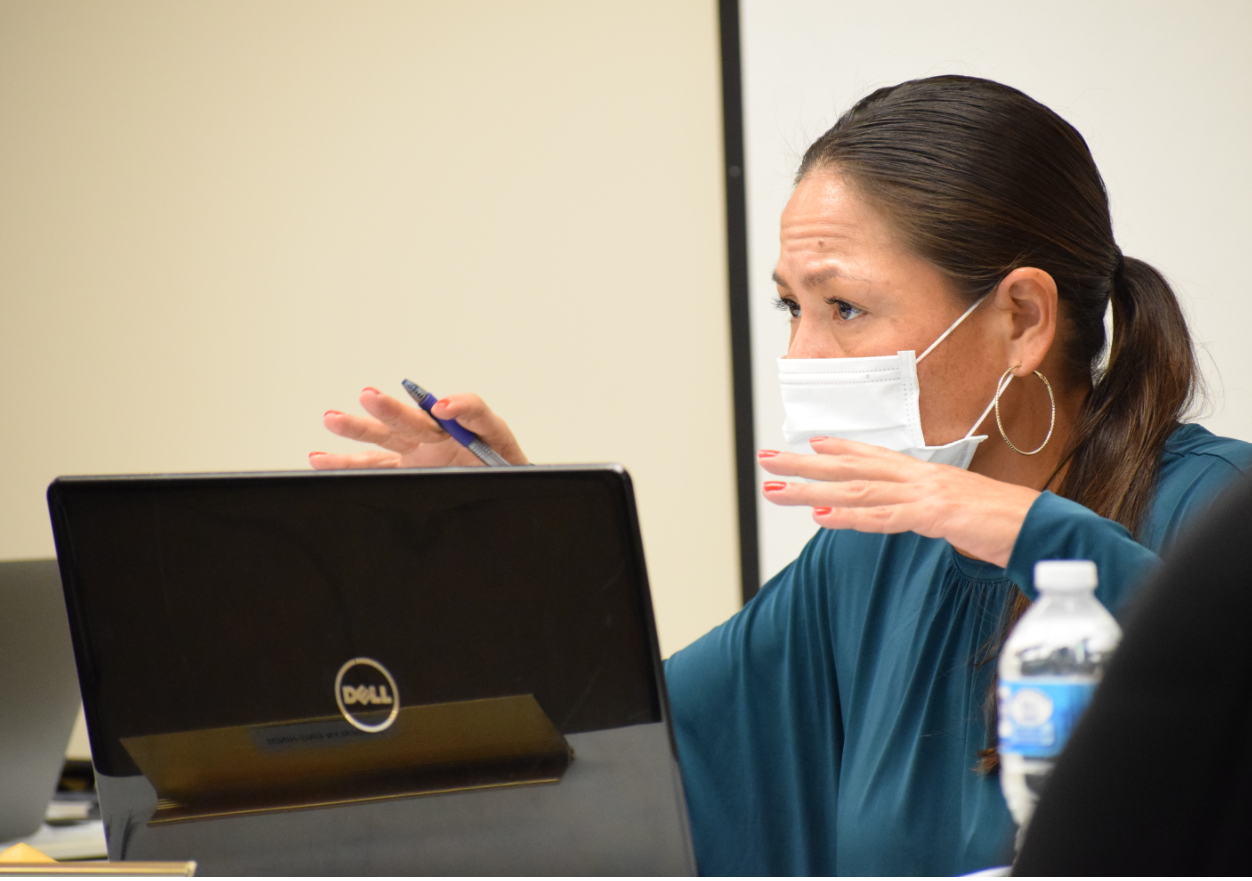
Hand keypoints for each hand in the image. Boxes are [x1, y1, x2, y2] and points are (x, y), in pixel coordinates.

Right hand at [309, 387, 527, 469]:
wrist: (502, 491)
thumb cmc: (505, 471)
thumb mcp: (509, 454)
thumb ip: (489, 434)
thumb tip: (454, 413)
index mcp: (474, 429)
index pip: (467, 410)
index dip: (457, 406)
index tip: (442, 407)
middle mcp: (442, 436)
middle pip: (414, 420)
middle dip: (391, 410)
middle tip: (370, 398)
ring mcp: (420, 453)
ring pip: (385, 439)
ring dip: (358, 429)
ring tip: (332, 418)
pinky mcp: (406, 470)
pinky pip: (374, 466)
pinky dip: (346, 463)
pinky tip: (320, 457)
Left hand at [757, 436, 1039, 566]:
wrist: (1040, 528)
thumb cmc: (1003, 522)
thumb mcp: (959, 511)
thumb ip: (930, 509)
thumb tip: (913, 513)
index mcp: (926, 474)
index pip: (873, 456)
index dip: (839, 449)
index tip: (807, 444)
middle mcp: (919, 477)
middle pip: (852, 469)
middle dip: (804, 466)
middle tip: (767, 462)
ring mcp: (924, 494)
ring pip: (857, 489)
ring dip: (813, 490)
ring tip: (778, 491)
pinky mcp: (933, 516)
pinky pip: (884, 516)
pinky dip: (851, 517)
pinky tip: (822, 516)